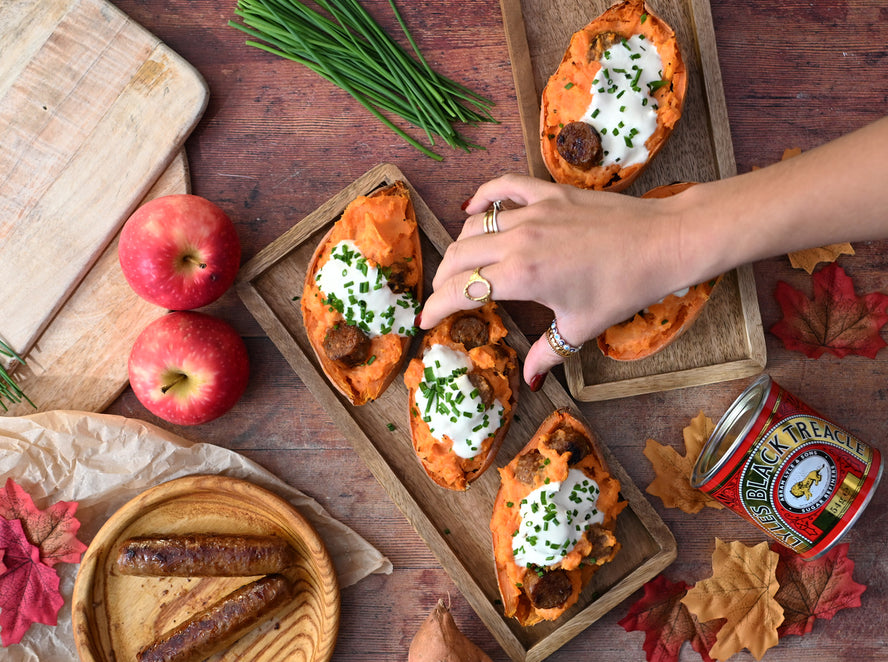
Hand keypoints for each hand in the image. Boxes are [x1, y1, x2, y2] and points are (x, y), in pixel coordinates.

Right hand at [420, 174, 688, 386]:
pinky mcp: (548, 193)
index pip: (460, 290)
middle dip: (442, 279)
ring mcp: (532, 212)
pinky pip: (502, 187)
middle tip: (443, 297)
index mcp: (521, 276)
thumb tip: (528, 380)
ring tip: (460, 265)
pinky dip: (482, 196)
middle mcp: (518, 240)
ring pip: (474, 224)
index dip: (436, 307)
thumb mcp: (581, 327)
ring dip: (460, 246)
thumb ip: (546, 353)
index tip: (426, 320)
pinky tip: (472, 207)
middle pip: (458, 256)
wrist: (662, 243)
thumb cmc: (624, 288)